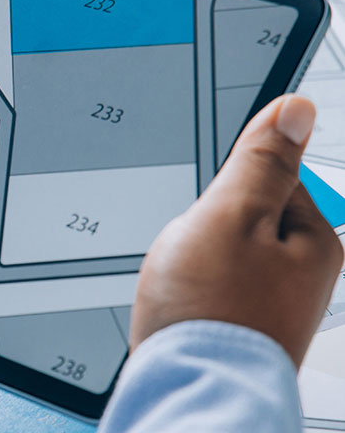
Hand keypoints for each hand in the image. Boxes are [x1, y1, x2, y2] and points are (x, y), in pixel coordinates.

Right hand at [130, 95, 340, 365]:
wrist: (187, 387)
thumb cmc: (211, 311)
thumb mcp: (231, 214)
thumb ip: (261, 161)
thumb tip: (298, 108)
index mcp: (316, 242)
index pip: (269, 179)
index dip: (225, 188)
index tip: (210, 208)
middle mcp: (303, 277)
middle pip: (241, 218)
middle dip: (204, 227)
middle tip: (191, 250)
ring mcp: (272, 306)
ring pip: (218, 254)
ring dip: (191, 261)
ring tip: (182, 283)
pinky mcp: (240, 329)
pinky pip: (208, 288)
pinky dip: (188, 291)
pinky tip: (179, 304)